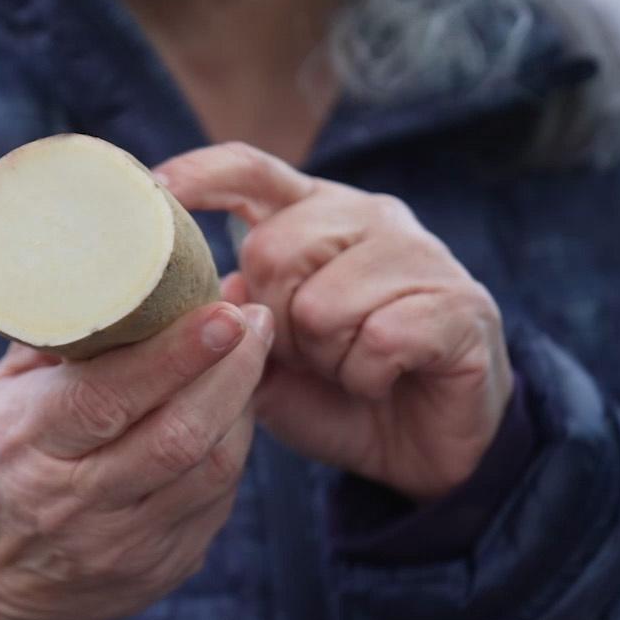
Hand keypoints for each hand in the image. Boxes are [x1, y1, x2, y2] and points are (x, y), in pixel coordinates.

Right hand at [0, 302, 274, 619]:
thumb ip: (61, 339)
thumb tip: (136, 270)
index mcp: (26, 442)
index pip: (108, 398)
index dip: (174, 354)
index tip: (222, 310)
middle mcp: (74, 500)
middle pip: (178, 434)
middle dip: (232, 368)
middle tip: (254, 316)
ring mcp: (122, 544)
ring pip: (211, 469)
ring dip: (244, 403)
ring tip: (252, 351)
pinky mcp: (160, 568)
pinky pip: (218, 501)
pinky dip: (235, 446)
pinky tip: (235, 408)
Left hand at [158, 143, 512, 502]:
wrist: (428, 449)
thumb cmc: (340, 394)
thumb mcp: (267, 364)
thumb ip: (234, 323)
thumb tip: (214, 291)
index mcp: (317, 216)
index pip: (253, 170)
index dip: (204, 174)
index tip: (158, 188)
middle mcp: (370, 217)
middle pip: (277, 249)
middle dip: (277, 322)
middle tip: (310, 355)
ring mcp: (421, 253)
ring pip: (326, 303)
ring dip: (328, 357)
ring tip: (352, 369)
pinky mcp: (461, 302)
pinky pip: (381, 339)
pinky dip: (370, 376)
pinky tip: (387, 380)